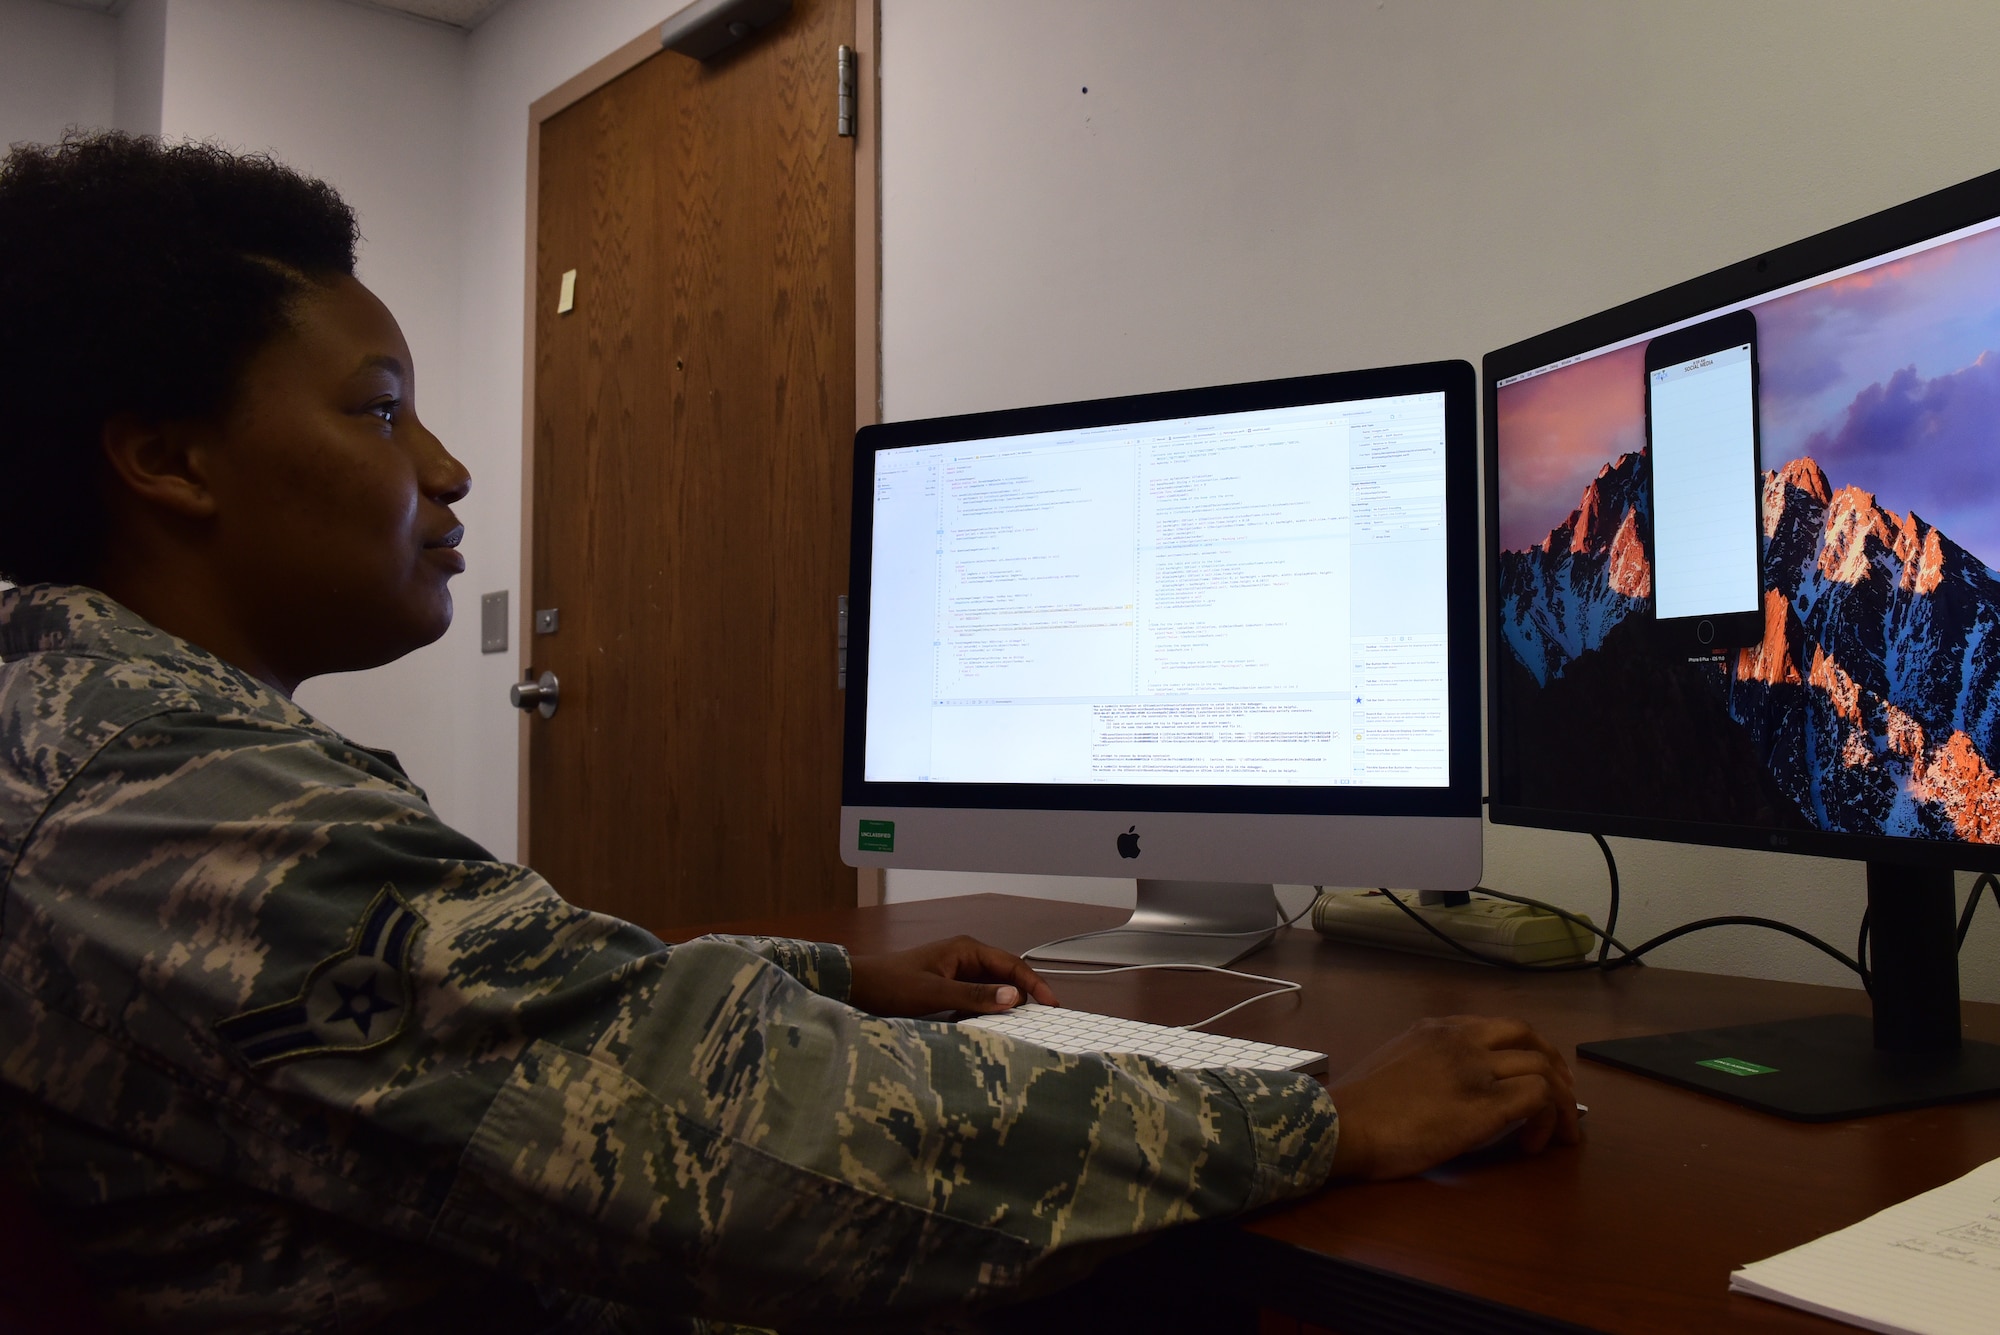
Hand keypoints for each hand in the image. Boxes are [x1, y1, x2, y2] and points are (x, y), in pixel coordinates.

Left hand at [847, 935, 1058, 1017]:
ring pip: (993, 991)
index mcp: (966, 950)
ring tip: (1022, 1029)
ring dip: (1005, 1008)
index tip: (1053, 1006)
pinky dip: (987, 1014)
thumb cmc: (892, 985)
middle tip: (1043, 1023)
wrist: (858, 989)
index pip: (1012, 966)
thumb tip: (1013, 998)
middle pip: (1006, 978)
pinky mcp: (949, 990)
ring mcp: (958, 974)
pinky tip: (991, 1030)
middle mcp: (966, 958)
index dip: (1035, 985)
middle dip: (1024, 997)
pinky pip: (977, 1001)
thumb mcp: (934, 993)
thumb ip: (974, 996)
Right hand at [1326, 1015, 1580, 1180]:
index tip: (1528, 1076)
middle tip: (1562, 1096)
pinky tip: (1531, 1144)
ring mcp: (1475, 1069)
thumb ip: (1426, 1062)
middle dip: (1553, 1064)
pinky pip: (1538, 1098)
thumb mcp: (1394, 1064)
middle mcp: (1461, 1038)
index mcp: (1436, 1028)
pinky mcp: (1486, 1105)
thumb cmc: (1359, 1108)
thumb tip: (1450, 1087)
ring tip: (1558, 1133)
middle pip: (1527, 1035)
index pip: (1497, 1026)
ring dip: (1559, 1100)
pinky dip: (1548, 1120)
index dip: (1523, 1050)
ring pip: (1542, 1068)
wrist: (1343, 1126)